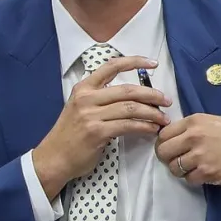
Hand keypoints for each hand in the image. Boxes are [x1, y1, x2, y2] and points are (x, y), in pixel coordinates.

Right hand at [32, 56, 172, 197]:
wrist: (53, 158)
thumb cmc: (71, 134)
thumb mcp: (81, 108)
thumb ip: (102, 98)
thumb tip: (136, 96)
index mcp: (84, 87)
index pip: (111, 66)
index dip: (135, 62)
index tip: (153, 62)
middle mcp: (87, 98)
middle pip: (127, 90)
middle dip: (152, 94)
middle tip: (167, 100)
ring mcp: (91, 115)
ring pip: (130, 108)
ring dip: (152, 113)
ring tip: (164, 119)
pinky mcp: (97, 132)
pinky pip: (128, 126)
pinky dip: (144, 127)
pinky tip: (152, 129)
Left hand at [155, 114, 220, 185]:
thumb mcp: (215, 122)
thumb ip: (193, 128)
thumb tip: (174, 139)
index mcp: (195, 121)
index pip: (164, 134)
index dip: (164, 143)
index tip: (171, 149)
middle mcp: (193, 136)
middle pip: (164, 151)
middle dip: (168, 158)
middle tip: (178, 161)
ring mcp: (199, 155)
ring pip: (174, 167)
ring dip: (181, 170)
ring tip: (194, 168)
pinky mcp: (207, 172)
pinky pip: (188, 179)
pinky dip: (194, 178)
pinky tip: (205, 174)